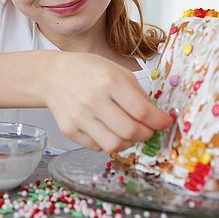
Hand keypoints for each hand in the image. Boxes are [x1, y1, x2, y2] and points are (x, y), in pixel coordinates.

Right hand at [40, 52, 172, 152]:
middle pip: (131, 132)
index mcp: (109, 81)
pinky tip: (110, 130)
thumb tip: (157, 116)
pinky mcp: (70, 131)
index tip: (166, 123)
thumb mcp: (117, 71)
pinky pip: (98, 147)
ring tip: (130, 132)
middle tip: (150, 130)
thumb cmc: (87, 70)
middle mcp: (93, 101)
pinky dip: (109, 142)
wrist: (52, 76)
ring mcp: (80, 118)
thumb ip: (138, 93)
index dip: (160, 122)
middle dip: (147, 134)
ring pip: (115, 145)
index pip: (142, 111)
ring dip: (129, 143)